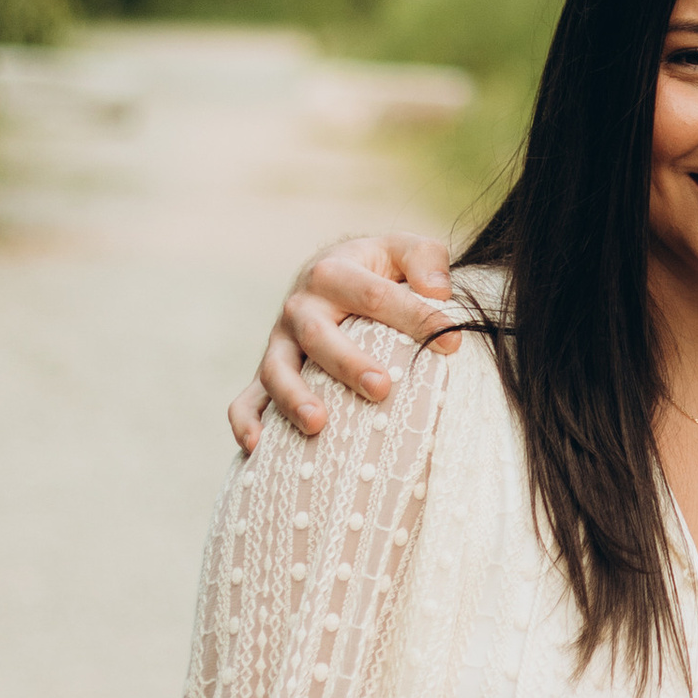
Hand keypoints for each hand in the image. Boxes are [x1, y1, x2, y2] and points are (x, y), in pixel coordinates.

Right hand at [229, 235, 457, 453]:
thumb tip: (438, 292)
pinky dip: (246, 421)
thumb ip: (426, 259)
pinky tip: (257, 447)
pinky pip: (246, 399)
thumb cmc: (377, 268)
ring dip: (293, 397)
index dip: (415, 318)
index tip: (452, 343)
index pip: (375, 295)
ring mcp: (279, 342)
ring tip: (317, 424)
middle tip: (381, 388)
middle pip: (318, 336)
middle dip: (348, 364)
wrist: (330, 273)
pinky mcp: (267, 372)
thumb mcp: (403, 250)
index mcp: (334, 273)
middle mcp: (300, 307)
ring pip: (276, 370)